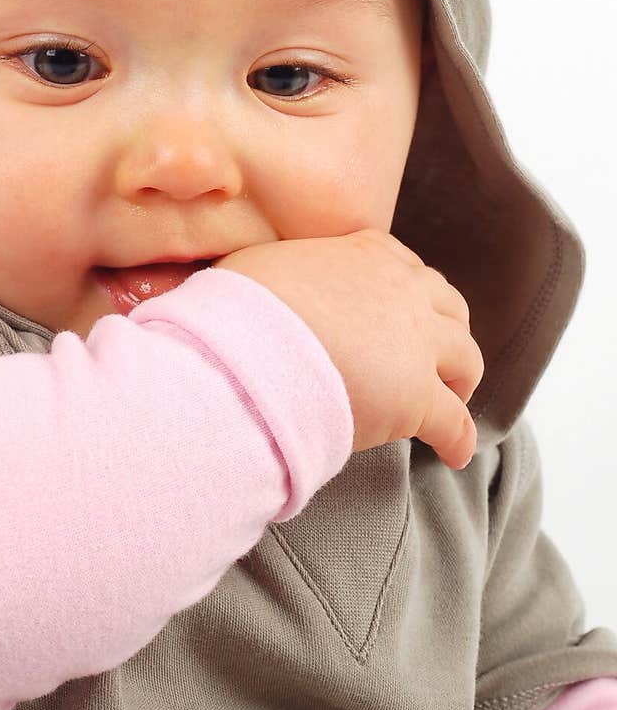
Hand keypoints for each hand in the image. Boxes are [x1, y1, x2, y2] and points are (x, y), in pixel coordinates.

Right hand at [213, 228, 482, 469]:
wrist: (247, 348)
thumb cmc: (241, 306)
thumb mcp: (263, 263)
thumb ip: (287, 270)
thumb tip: (266, 282)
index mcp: (368, 254)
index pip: (406, 266)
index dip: (409, 292)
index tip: (401, 311)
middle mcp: (404, 292)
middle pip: (448, 307)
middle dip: (446, 330)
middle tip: (432, 356)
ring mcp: (416, 345)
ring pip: (466, 359)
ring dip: (461, 379)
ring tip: (452, 399)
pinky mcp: (416, 399)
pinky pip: (454, 423)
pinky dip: (459, 439)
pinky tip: (453, 455)